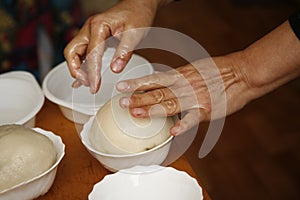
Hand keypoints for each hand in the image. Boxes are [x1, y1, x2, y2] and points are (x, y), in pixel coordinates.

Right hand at [64, 0, 167, 92]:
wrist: (138, 5)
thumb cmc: (138, 15)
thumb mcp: (135, 33)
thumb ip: (124, 52)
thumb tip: (115, 69)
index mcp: (99, 25)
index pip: (91, 54)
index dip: (92, 72)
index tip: (95, 86)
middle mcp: (89, 28)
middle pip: (72, 52)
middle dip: (77, 71)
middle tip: (89, 85)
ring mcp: (89, 32)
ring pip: (73, 52)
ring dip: (77, 69)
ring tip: (87, 83)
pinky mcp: (92, 36)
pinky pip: (81, 52)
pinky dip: (81, 65)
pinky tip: (83, 76)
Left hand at [116, 54, 252, 135]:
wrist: (242, 73)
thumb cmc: (218, 71)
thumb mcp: (193, 69)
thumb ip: (177, 78)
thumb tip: (161, 84)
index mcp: (180, 75)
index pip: (154, 79)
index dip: (136, 83)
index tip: (121, 87)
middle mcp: (184, 85)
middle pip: (158, 92)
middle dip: (138, 98)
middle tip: (122, 103)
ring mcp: (195, 98)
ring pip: (170, 104)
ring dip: (152, 109)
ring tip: (137, 114)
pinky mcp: (208, 110)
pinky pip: (193, 119)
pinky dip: (183, 125)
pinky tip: (172, 131)